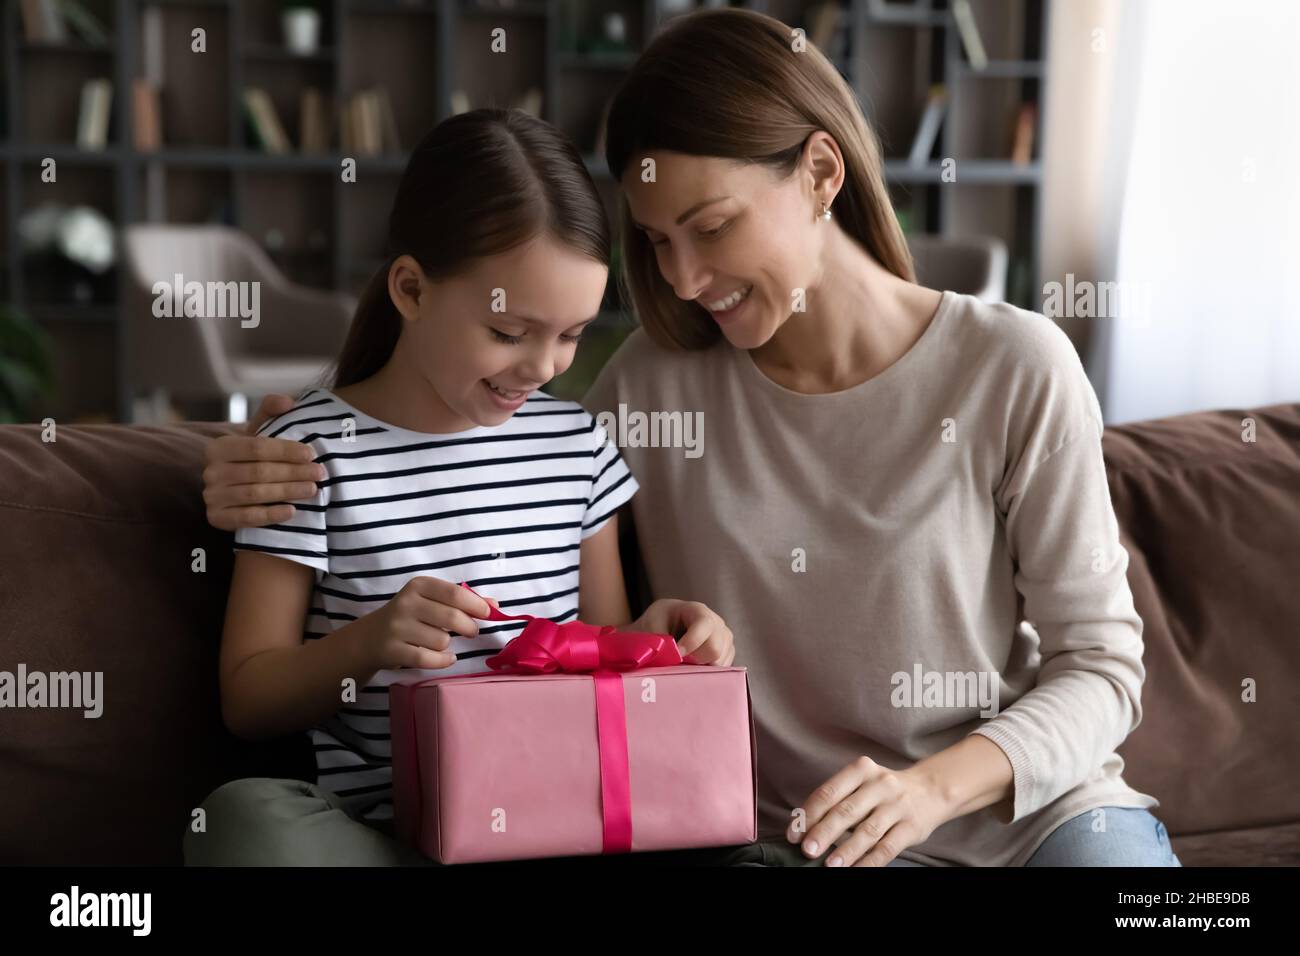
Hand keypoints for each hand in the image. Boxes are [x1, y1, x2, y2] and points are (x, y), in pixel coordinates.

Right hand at [203, 394, 325, 530]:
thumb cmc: (254, 457)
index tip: (311, 454)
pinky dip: (271, 515)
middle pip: (258, 472)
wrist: (239, 488)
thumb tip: (286, 401)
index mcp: (219, 447)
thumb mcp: (260, 431)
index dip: (286, 451)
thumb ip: (271, 410)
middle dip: (293, 472)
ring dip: (287, 491)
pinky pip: (247, 518)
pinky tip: (292, 511)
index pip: (256, 447)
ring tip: (313, 489)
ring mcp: (212, 497)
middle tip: (319, 473)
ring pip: (255, 494)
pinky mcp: (217, 519)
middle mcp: (211, 472)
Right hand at [358, 577, 493, 671]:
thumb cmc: (410, 616)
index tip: (488, 613)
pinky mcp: (393, 651)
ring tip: (441, 642)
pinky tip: (445, 657)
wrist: (370, 637)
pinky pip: (430, 659)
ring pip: (442, 641)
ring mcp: (398, 628)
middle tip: (471, 632)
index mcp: (418, 586)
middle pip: (452, 618)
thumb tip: (495, 605)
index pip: (455, 593)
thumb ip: (462, 601)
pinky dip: (443, 660)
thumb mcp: (431, 601)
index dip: (476, 605)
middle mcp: (406, 603)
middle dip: (469, 627)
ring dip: (449, 645)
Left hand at [631, 599, 734, 665]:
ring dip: (700, 668)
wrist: (663, 626)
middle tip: (679, 660)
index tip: (677, 654)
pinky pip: (722, 670)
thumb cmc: (657, 624)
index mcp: (697, 610)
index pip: (704, 625)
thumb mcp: (652, 627)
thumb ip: (662, 642)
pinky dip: (706, 673)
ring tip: (684, 662)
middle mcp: (716, 622)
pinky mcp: (727, 653)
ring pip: (719, 662)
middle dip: (695, 660)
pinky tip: (693, 666)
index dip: (691, 642)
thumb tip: (672, 659)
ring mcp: (724, 638)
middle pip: (715, 648)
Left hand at [786, 757, 949, 865]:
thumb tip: (805, 829)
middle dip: (824, 832)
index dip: (809, 815)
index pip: (829, 792)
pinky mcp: (911, 826)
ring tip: (830, 864)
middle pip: (846, 811)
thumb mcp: (862, 784)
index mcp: (861, 770)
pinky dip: (869, 862)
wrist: (930, 790)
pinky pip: (887, 847)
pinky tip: (855, 870)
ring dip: (847, 850)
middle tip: (808, 850)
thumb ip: (837, 801)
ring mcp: (897, 805)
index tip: (794, 834)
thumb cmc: (883, 791)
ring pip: (868, 831)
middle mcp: (880, 784)